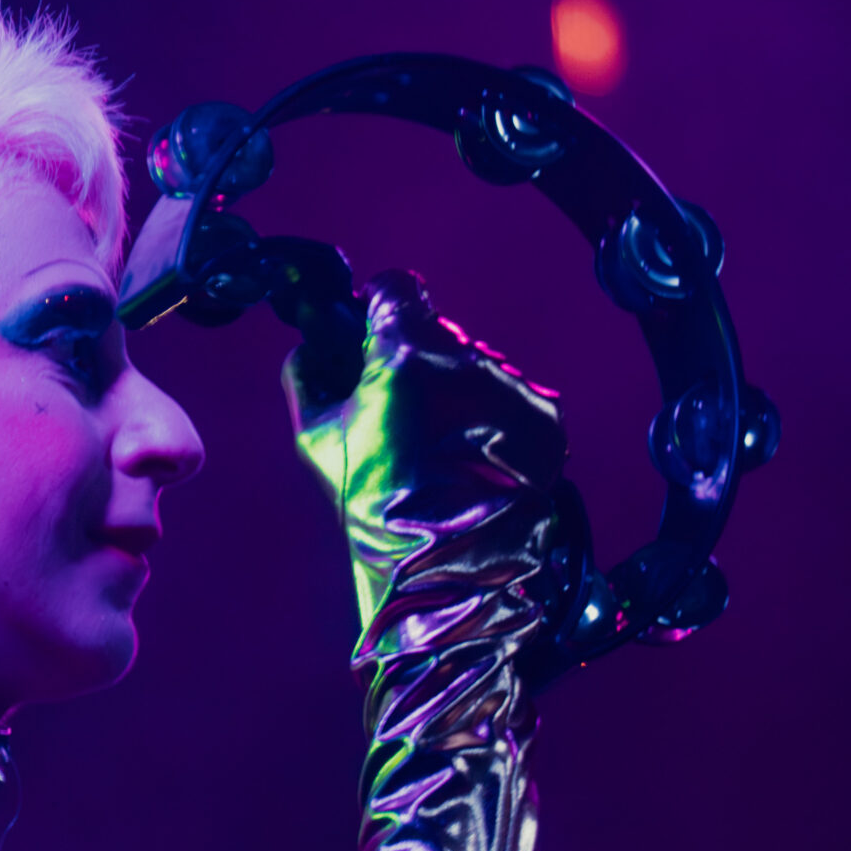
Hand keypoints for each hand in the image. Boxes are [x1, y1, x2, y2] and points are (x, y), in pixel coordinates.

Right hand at [284, 271, 566, 660]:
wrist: (446, 561)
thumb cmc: (375, 502)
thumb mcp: (317, 441)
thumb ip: (306, 380)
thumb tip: (307, 353)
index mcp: (406, 352)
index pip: (395, 289)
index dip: (377, 307)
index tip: (369, 332)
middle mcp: (467, 357)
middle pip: (437, 332)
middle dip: (417, 359)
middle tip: (401, 409)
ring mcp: (512, 385)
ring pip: (477, 366)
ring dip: (458, 391)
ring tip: (441, 448)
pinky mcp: (544, 417)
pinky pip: (512, 398)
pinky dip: (493, 420)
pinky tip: (474, 459)